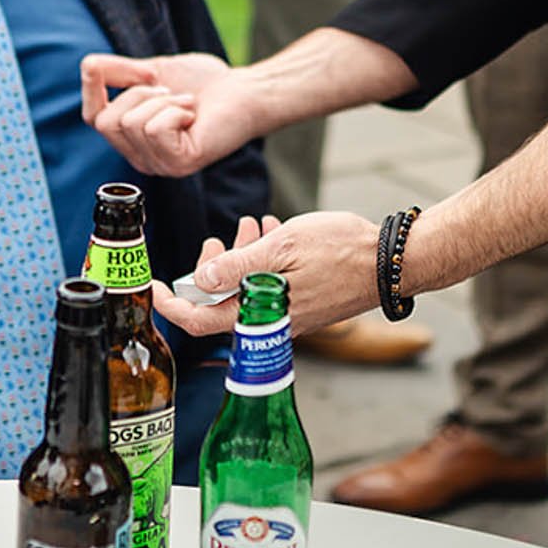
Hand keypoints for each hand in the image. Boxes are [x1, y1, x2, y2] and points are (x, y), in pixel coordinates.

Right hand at [80, 50, 261, 176]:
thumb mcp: (150, 71)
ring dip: (162, 102)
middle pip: (105, 121)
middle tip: (170, 93)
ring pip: (130, 124)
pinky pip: (155, 129)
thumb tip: (87, 67)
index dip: (98, 86)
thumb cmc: (201, 83)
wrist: (242, 90)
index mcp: (130, 139)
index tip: (142, 72)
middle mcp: (141, 158)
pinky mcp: (179, 164)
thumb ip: (116, 72)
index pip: (90, 117)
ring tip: (185, 105)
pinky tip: (193, 116)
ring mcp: (159, 165)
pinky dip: (175, 111)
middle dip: (137, 93)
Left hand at [149, 210, 381, 338]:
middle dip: (211, 268)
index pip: (200, 321)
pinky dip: (262, 259)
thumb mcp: (280, 248)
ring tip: (248, 225)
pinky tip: (268, 231)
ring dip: (239, 257)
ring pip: (246, 290)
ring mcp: (289, 314)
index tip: (154, 286)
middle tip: (215, 239)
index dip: (172, 305)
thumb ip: (237, 267)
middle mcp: (272, 323)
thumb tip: (200, 279)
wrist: (394, 260)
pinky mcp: (304, 304)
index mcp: (261, 314)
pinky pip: (270, 286)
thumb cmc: (340, 250)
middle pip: (221, 303)